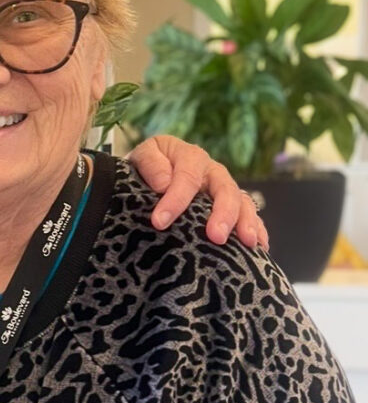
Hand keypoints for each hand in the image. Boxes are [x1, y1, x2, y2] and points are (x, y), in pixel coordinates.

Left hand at [128, 135, 268, 248]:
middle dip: (223, 213)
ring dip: (246, 222)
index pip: (187, 177)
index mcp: (189, 156)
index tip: (160, 222)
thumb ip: (151, 165)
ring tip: (248, 242)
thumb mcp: (142, 157)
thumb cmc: (145, 167)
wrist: (150, 170)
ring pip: (242, 202)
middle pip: (225, 189)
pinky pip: (248, 214)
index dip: (175, 200)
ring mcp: (224, 188)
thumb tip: (164, 184)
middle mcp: (212, 171)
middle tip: (216, 237)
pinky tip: (260, 246)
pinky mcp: (230, 205)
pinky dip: (257, 228)